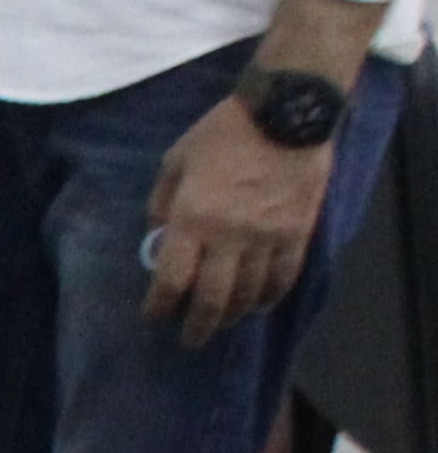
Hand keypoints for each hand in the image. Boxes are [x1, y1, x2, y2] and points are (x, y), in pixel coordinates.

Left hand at [144, 95, 331, 348]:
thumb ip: (161, 206)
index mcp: (192, 219)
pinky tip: (257, 306)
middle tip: (190, 339)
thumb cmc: (223, 133)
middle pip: (211, 299)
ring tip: (221, 322)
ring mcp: (268, 238)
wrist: (287, 112)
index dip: (159, 307)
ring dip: (232, 315)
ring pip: (248, 295)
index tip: (153, 317)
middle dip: (197, 326)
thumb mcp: (175, 162)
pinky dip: (268, 298)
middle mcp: (229, 236)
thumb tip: (156, 242)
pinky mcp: (298, 233)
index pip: (170, 280)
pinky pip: (283, 278)